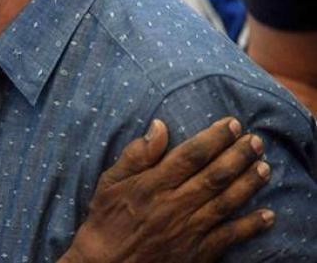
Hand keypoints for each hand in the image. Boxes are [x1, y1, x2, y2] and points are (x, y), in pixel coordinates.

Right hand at [61, 117, 273, 262]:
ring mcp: (189, 229)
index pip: (191, 155)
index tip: (232, 124)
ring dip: (249, 184)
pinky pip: (229, 237)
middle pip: (214, 176)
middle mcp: (174, 204)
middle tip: (256, 141)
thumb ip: (136, 154)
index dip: (214, 138)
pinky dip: (250, 226)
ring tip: (265, 167)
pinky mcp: (198, 252)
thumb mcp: (110, 182)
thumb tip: (159, 126)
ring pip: (226, 202)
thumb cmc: (107, 220)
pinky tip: (267, 215)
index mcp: (153, 184)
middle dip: (238, 155)